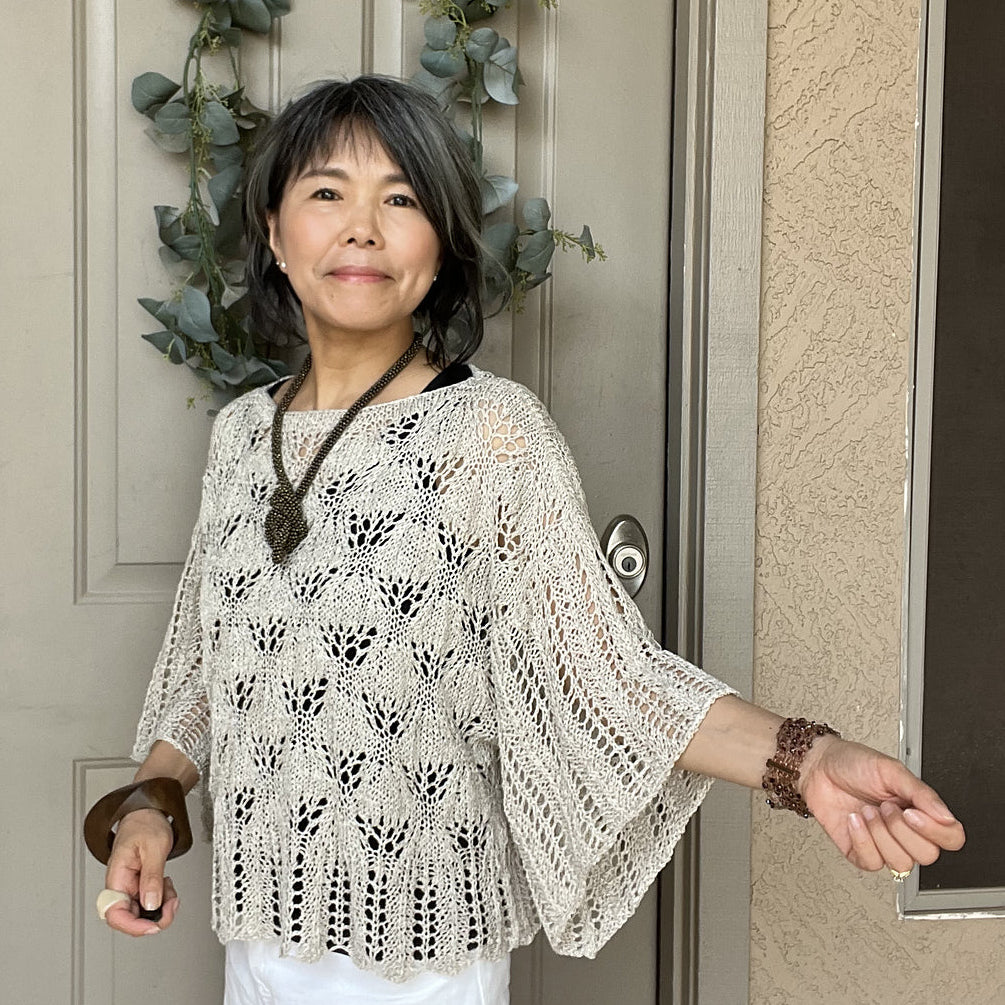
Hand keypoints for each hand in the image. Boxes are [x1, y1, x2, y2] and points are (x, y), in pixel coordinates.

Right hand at [102, 808, 180, 935]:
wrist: (148, 811)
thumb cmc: (145, 824)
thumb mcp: (154, 848)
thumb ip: (152, 878)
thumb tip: (151, 905)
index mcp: (116, 877)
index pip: (115, 914)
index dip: (133, 926)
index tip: (153, 926)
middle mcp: (120, 885)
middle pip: (130, 918)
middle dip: (154, 917)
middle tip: (172, 906)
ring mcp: (130, 886)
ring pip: (143, 911)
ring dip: (161, 907)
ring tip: (171, 891)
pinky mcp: (139, 884)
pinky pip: (149, 900)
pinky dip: (162, 898)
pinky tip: (167, 886)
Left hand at [799, 736, 965, 873]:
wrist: (818, 767)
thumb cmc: (853, 764)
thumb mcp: (890, 770)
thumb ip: (922, 794)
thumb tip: (947, 817)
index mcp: (919, 810)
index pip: (951, 838)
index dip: (937, 832)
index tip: (913, 812)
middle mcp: (905, 831)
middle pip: (927, 855)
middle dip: (902, 829)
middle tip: (885, 806)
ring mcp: (883, 843)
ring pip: (901, 863)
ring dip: (880, 834)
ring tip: (867, 811)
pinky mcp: (860, 852)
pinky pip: (872, 863)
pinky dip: (862, 840)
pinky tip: (854, 821)